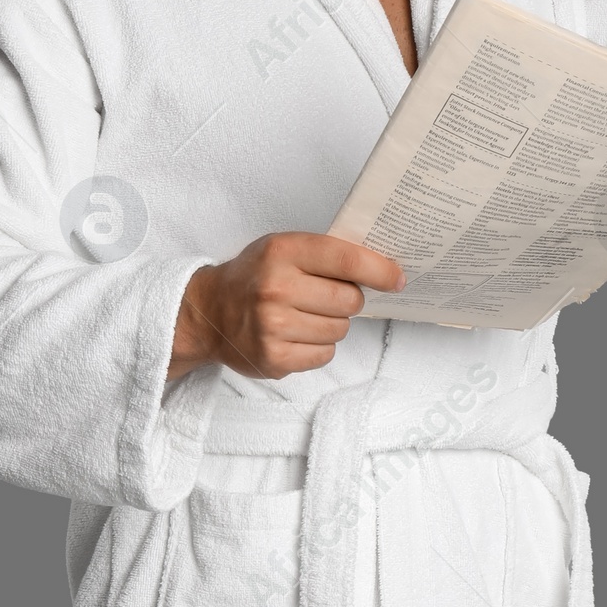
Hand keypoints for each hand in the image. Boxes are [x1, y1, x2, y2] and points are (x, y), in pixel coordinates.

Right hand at [167, 233, 404, 381]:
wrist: (209, 312)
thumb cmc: (254, 276)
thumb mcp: (281, 248)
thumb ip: (324, 254)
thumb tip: (381, 269)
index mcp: (282, 252)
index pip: (346, 259)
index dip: (379, 270)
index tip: (397, 278)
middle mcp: (277, 288)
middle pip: (350, 300)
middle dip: (347, 300)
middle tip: (325, 297)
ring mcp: (274, 327)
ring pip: (340, 330)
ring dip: (331, 324)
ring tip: (304, 316)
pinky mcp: (274, 358)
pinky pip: (325, 354)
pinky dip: (318, 347)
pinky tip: (296, 335)